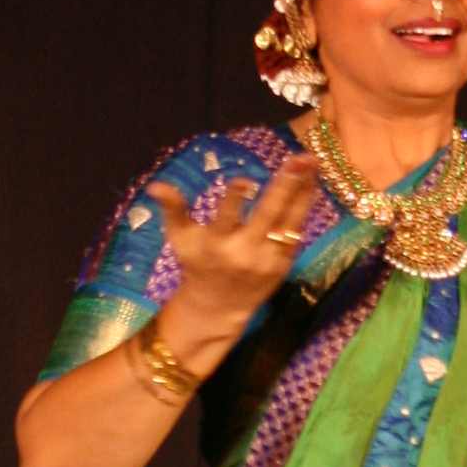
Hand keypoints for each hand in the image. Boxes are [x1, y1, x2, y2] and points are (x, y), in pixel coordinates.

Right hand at [148, 156, 320, 353]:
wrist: (218, 307)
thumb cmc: (197, 265)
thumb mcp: (180, 239)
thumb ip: (173, 210)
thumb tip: (156, 185)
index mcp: (216, 244)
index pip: (226, 218)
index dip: (235, 200)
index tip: (245, 180)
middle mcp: (244, 251)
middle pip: (268, 215)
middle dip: (284, 186)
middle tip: (299, 158)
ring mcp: (268, 259)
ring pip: (290, 221)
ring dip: (303, 190)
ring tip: (311, 162)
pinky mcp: (283, 265)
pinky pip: (297, 232)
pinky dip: (305, 207)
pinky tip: (311, 183)